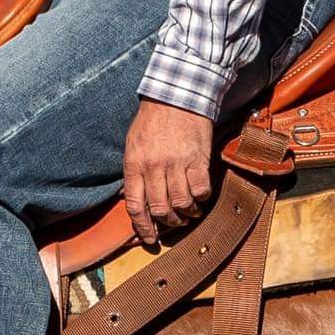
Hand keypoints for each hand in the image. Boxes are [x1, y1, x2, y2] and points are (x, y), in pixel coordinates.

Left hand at [123, 98, 215, 238]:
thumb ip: (134, 172)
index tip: (148, 238)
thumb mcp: (133, 144)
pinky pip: (200, 190)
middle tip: (173, 223)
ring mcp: (176, 164)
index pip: (135, 205)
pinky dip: (201, 199)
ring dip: (186, 214)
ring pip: (181, 204)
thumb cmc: (153, 120)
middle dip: (167, 222)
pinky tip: (200, 197)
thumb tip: (135, 198)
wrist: (177, 95)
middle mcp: (154, 167)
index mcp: (134, 164)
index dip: (141, 227)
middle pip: (159, 209)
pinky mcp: (198, 160)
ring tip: (189, 212)